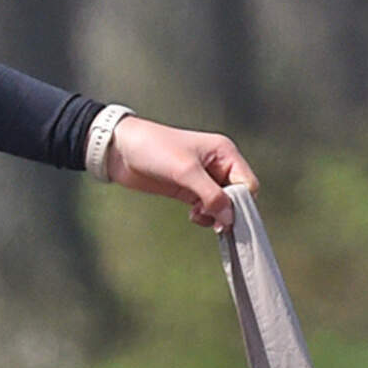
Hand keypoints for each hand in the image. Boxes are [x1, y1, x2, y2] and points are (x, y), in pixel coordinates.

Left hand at [104, 115, 258, 231]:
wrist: (120, 150)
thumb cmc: (152, 147)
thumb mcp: (185, 171)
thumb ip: (211, 195)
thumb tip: (228, 218)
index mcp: (224, 152)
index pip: (247, 183)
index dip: (240, 202)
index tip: (226, 216)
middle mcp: (217, 165)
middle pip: (237, 196)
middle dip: (226, 211)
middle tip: (213, 220)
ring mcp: (202, 178)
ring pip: (222, 205)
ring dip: (213, 215)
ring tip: (198, 214)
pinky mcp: (188, 189)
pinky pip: (207, 208)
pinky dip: (203, 216)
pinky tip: (193, 215)